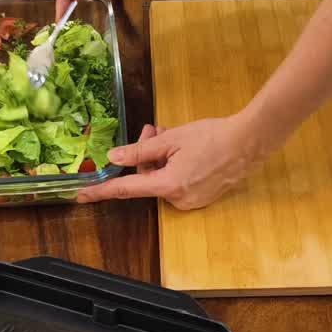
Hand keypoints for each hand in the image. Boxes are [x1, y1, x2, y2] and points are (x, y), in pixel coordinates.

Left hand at [76, 115, 266, 209]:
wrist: (249, 142)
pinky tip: (183, 148)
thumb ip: (140, 151)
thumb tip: (115, 158)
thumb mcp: (171, 139)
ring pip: (162, 179)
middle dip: (144, 154)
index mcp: (168, 185)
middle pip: (147, 179)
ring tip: (168, 133)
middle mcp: (178, 199)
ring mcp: (192, 201)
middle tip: (151, 130)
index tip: (82, 195)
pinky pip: (177, 182)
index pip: (126, 190)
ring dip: (159, 157)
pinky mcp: (202, 197)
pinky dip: (173, 166)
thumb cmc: (211, 137)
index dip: (102, 191)